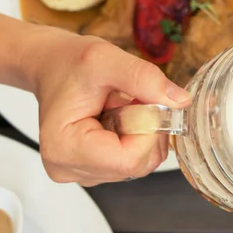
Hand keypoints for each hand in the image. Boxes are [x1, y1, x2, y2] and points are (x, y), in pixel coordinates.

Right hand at [21, 27, 189, 185]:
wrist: (51, 66)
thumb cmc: (68, 63)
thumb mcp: (105, 59)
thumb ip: (143, 78)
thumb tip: (180, 101)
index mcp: (63, 148)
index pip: (129, 160)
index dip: (147, 131)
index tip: (137, 101)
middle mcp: (68, 168)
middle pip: (136, 166)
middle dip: (144, 131)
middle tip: (126, 101)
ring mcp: (81, 173)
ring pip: (138, 165)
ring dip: (140, 134)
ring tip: (117, 108)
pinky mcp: (93, 171)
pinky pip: (132, 163)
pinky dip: (134, 140)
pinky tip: (115, 120)